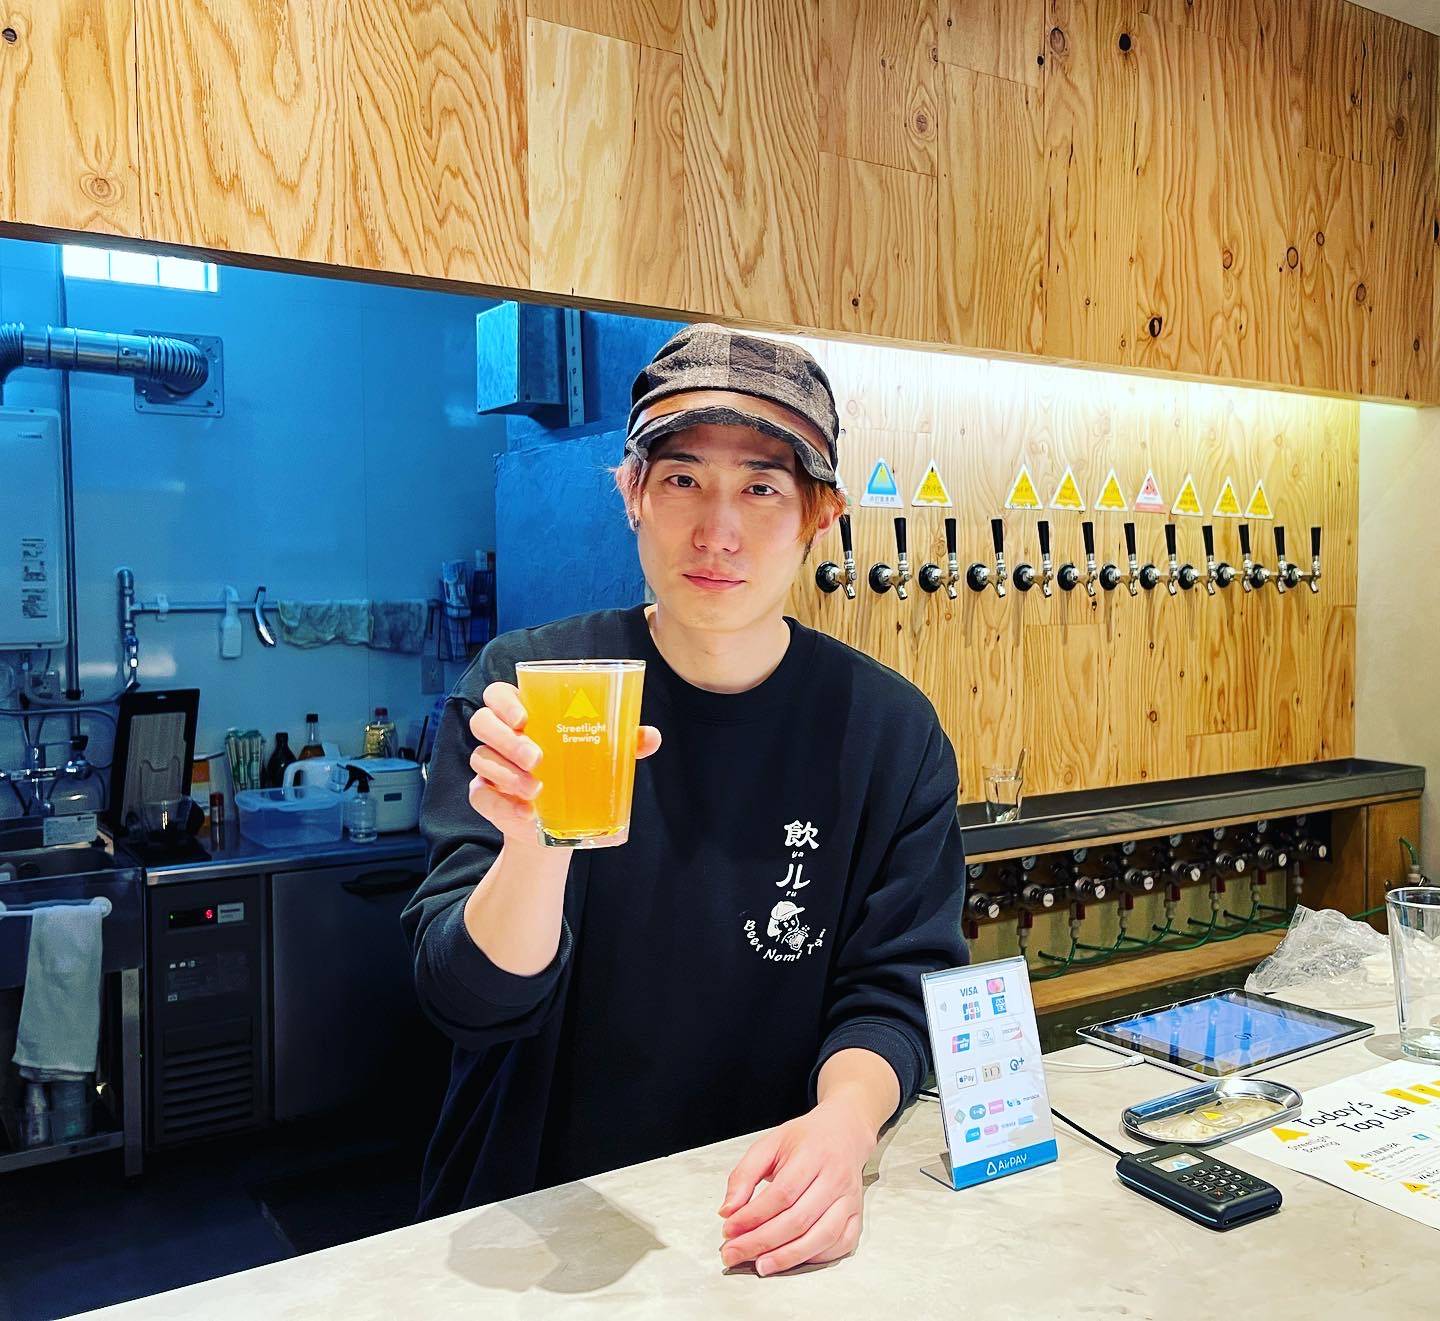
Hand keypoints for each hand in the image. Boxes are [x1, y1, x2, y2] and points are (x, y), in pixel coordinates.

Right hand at [467, 681, 661, 845]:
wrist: (561, 823)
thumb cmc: (578, 773)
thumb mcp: (600, 756)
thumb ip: (624, 742)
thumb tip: (650, 736)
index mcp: (523, 714)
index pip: (498, 694)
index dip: (504, 701)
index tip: (524, 717)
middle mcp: (500, 736)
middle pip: (482, 722)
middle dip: (508, 739)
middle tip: (537, 759)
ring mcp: (489, 766)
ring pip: (481, 757)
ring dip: (507, 773)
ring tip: (537, 790)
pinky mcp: (484, 796)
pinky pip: (482, 796)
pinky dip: (503, 805)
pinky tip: (526, 813)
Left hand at [716, 1098, 875, 1275]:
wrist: (844, 1133)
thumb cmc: (805, 1140)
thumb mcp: (769, 1144)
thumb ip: (744, 1175)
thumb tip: (727, 1211)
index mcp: (812, 1155)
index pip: (781, 1194)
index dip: (753, 1216)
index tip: (729, 1229)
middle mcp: (835, 1178)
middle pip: (798, 1220)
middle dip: (762, 1242)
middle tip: (734, 1253)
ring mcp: (850, 1200)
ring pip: (821, 1237)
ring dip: (788, 1256)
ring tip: (760, 1266)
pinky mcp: (857, 1216)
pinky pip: (840, 1245)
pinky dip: (815, 1257)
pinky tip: (792, 1259)